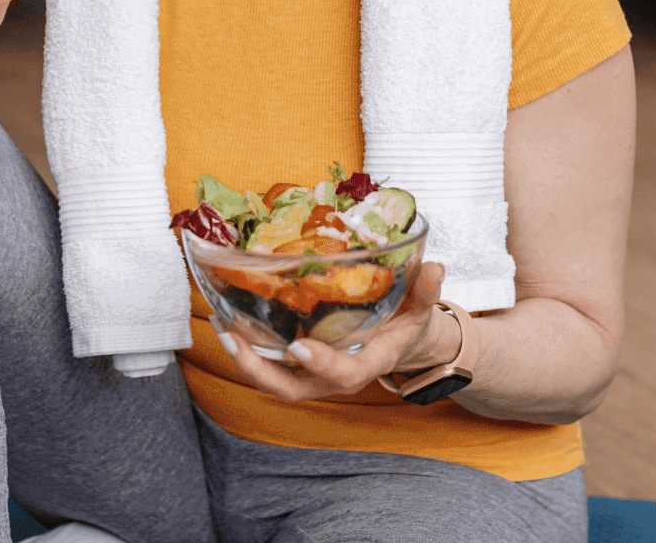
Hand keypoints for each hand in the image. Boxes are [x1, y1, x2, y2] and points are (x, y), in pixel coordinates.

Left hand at [213, 261, 456, 401]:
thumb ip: (425, 290)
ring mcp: (313, 373)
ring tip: (222, 329)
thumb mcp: (421, 307)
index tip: (299, 346)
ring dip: (245, 360)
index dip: (321, 364)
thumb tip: (433, 266)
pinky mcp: (299, 364)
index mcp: (366, 363)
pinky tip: (227, 321)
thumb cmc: (406, 323)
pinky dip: (247, 349)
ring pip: (274, 380)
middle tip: (234, 339)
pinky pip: (269, 365)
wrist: (399, 342)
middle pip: (293, 389)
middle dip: (261, 370)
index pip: (343, 374)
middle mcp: (334, 375)